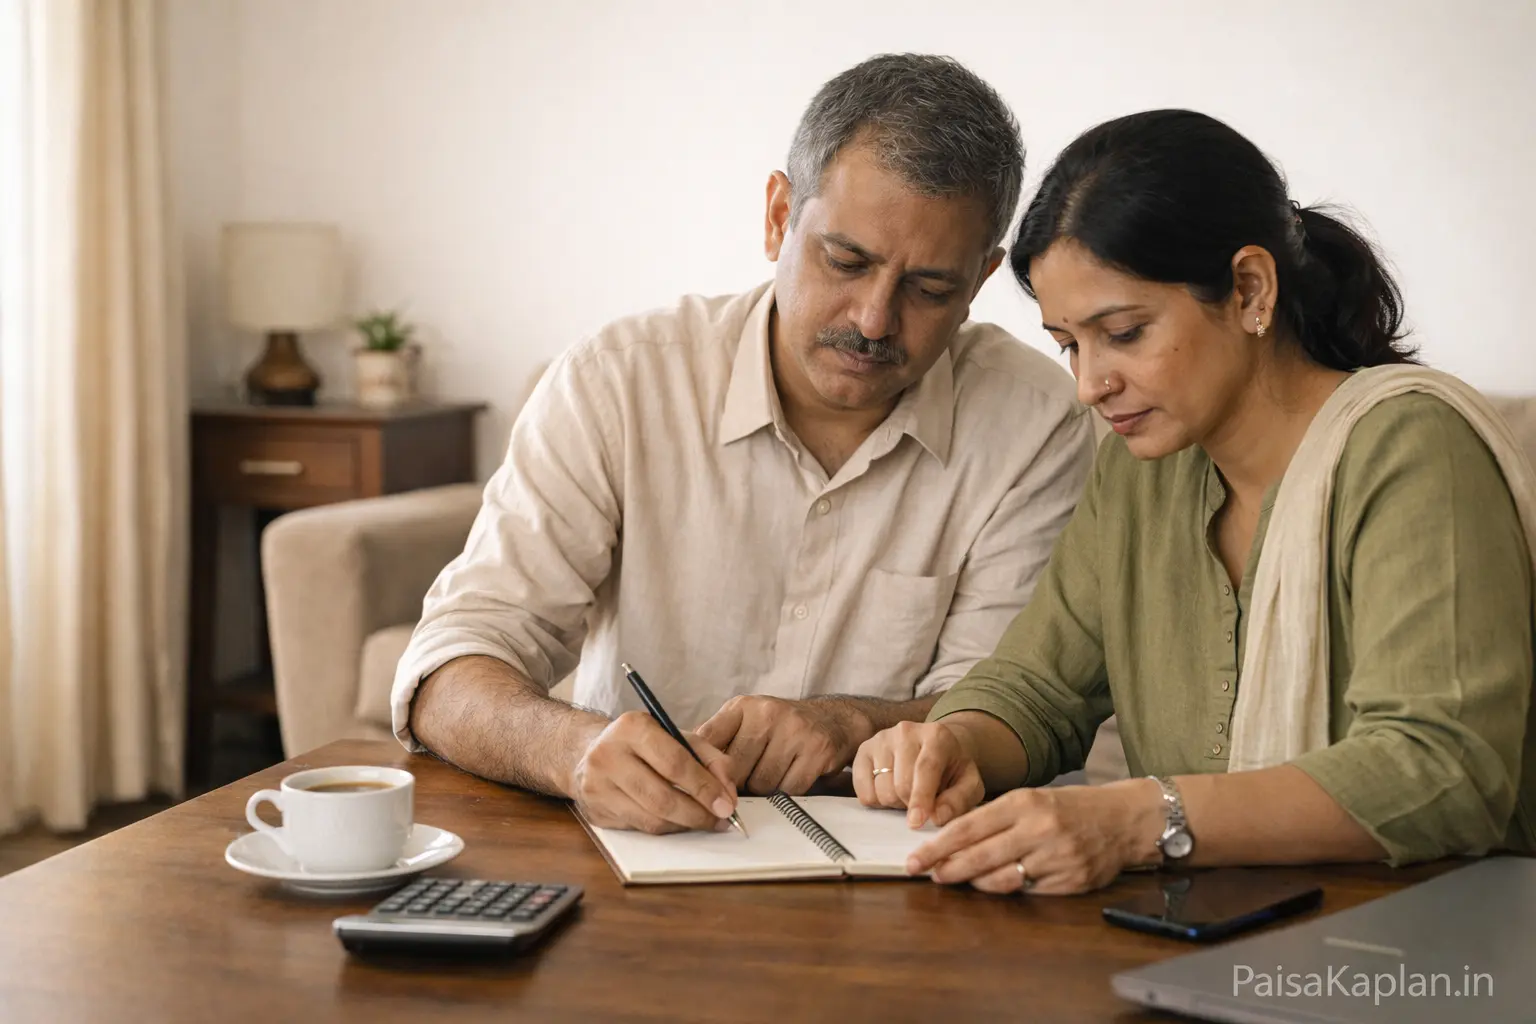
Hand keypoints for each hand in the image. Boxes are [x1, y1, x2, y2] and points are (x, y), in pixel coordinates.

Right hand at [567, 711, 738, 833]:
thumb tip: (728, 793)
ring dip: (684, 825)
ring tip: (704, 821)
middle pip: (662, 797)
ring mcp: (596, 786)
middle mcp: (608, 755)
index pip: (675, 763)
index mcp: (633, 727)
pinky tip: (678, 822)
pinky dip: (665, 828)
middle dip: (698, 813)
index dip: (705, 787)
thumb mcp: (677, 737)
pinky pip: (639, 828)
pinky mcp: (595, 811)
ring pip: (651, 819)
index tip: (727, 804)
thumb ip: (710, 758)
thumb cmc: (643, 744)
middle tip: (720, 820)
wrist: (590, 752)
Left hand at [695, 695, 868, 794]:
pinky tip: (791, 776)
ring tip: (770, 775)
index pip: (708, 741)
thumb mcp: (745, 721)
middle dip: (737, 783)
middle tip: (745, 782)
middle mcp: (767, 713)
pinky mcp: (816, 751)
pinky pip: (789, 789)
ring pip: (761, 783)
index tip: (702, 782)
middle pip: (735, 769)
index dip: (703, 768)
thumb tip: (680, 765)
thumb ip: (717, 739)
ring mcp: (794, 731)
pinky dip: (787, 791)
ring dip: (763, 790)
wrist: (832, 720)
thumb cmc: (779, 728)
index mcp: (742, 706)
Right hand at [852, 720, 983, 827]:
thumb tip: (937, 817)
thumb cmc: (952, 769)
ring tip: (907, 793)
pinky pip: (863, 791)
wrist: (935, 748)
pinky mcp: (864, 750)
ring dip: (895, 803)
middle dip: (911, 804)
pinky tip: (890, 789)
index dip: (921, 798)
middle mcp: (906, 731)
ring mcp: (882, 738)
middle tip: (922, 802)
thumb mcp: (968, 784)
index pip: (925, 768)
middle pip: (901, 784)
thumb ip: (958, 801)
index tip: (916, 822)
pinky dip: (877, 800)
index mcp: (937, 735)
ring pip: (881, 790)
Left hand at [904, 780, 1161, 894]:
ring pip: (1001, 879)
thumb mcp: (1032, 798)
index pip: (969, 827)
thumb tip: (952, 839)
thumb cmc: (1070, 807)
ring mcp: (1056, 858)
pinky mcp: (1071, 882)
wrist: (1124, 819)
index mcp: (1024, 803)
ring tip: (958, 879)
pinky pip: (1028, 892)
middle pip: (980, 856)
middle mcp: (1039, 829)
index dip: (938, 846)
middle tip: (925, 874)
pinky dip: (1007, 890)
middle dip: (947, 868)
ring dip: (974, 882)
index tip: (916, 858)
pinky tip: (995, 885)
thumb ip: (995, 817)